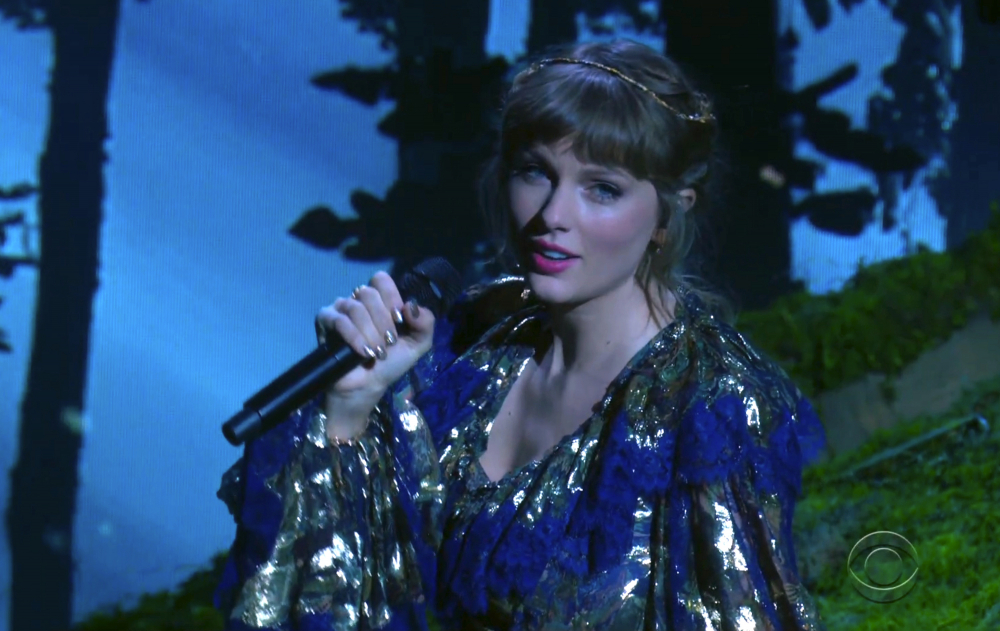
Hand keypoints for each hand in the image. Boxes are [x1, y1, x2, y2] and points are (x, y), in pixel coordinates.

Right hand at [314, 271, 435, 436]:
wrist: (369, 384)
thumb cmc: (391, 361)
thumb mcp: (418, 343)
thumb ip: (425, 322)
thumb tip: (411, 305)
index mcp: (380, 299)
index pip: (381, 280)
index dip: (391, 298)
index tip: (399, 321)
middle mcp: (358, 299)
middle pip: (369, 294)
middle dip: (383, 322)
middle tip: (388, 343)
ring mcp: (340, 309)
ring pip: (355, 308)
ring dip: (370, 333)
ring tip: (377, 352)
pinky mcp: (325, 321)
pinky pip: (339, 321)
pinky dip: (354, 337)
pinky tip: (363, 352)